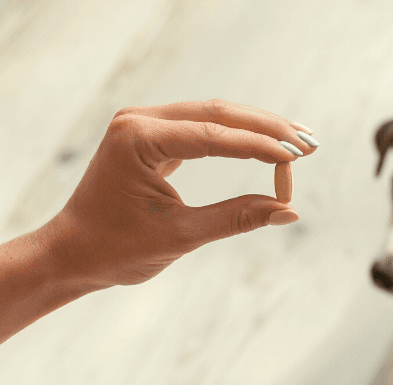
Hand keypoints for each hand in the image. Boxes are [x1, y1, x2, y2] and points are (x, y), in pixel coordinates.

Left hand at [45, 100, 317, 287]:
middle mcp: (139, 121)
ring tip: (301, 143)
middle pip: (219, 114)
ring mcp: (145, 124)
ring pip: (215, 116)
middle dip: (268, 130)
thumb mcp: (181, 236)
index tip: (297, 160)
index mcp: (137, 139)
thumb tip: (288, 211)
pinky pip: (204, 127)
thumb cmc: (116, 249)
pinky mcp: (153, 135)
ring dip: (259, 129)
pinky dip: (238, 137)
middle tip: (310, 146)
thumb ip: (236, 218)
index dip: (259, 147)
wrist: (73, 253)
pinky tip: (269, 143)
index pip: (212, 135)